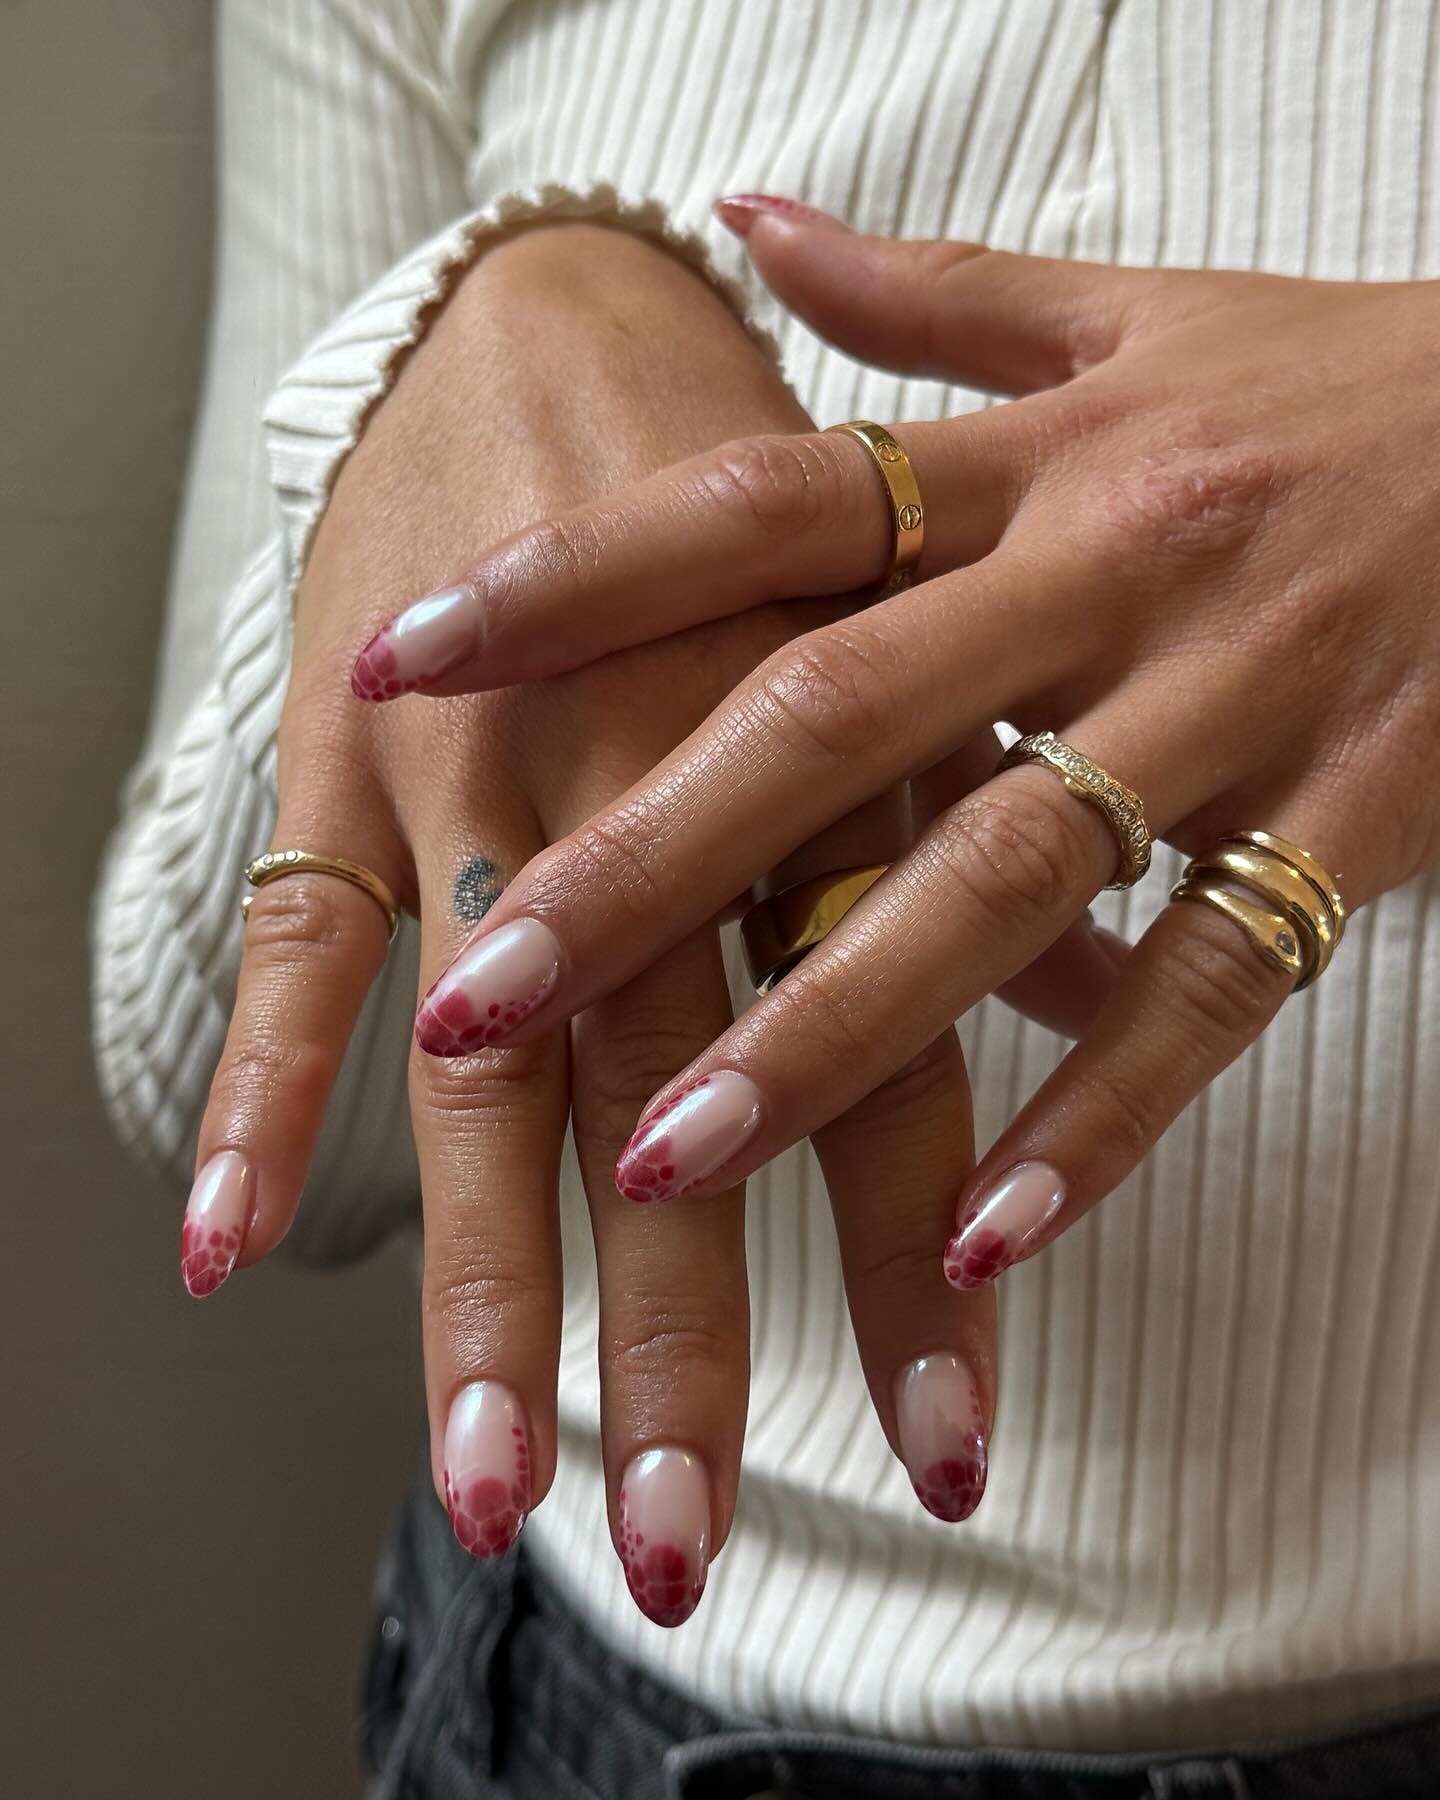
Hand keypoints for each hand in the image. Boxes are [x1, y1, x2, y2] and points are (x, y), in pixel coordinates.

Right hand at [183, 222, 1040, 1621]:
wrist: (564, 310)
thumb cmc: (758, 499)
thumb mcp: (899, 645)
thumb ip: (976, 837)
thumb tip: (1093, 1000)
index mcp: (815, 782)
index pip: (885, 1066)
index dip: (916, 1268)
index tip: (960, 1453)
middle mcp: (657, 805)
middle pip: (675, 1110)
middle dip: (690, 1336)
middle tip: (698, 1543)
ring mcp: (487, 788)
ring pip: (489, 1068)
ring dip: (485, 1284)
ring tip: (489, 1486)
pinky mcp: (349, 754)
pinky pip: (292, 935)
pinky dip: (259, 1085)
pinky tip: (225, 1244)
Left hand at [370, 202, 1439, 1297]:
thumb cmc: (1341, 388)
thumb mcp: (1133, 316)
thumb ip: (926, 294)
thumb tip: (744, 220)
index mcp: (1037, 458)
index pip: (760, 503)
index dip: (574, 578)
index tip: (406, 655)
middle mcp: (1110, 575)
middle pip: (833, 720)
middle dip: (644, 862)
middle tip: (478, 992)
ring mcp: (1236, 705)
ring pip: (998, 878)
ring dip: (826, 1027)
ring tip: (668, 1153)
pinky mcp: (1355, 821)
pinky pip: (1212, 989)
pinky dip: (1097, 1116)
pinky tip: (977, 1230)